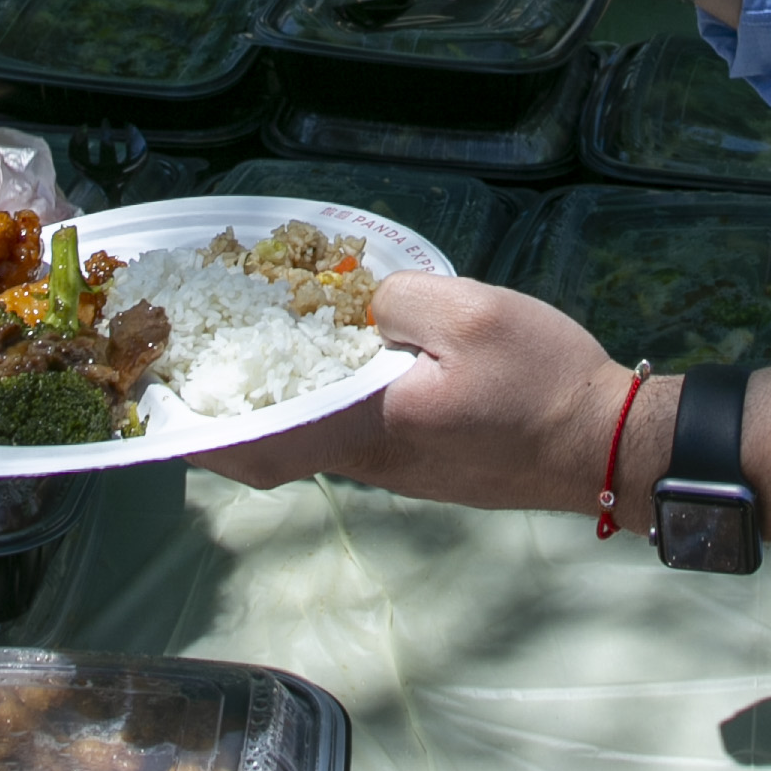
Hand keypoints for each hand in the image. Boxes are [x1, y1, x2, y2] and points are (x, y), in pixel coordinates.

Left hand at [224, 275, 631, 507]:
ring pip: (313, 441)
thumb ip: (400, 299)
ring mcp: (398, 470)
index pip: (263, 445)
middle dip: (227, 415)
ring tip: (257, 348)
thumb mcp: (474, 314)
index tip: (164, 406)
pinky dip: (325, 405)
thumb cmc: (543, 382)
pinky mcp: (423, 466)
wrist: (607, 447)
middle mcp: (372, 460)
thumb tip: (360, 303)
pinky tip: (337, 363)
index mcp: (370, 426)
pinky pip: (353, 436)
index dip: (204, 432)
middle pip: (276, 450)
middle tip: (196, 369)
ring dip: (278, 404)